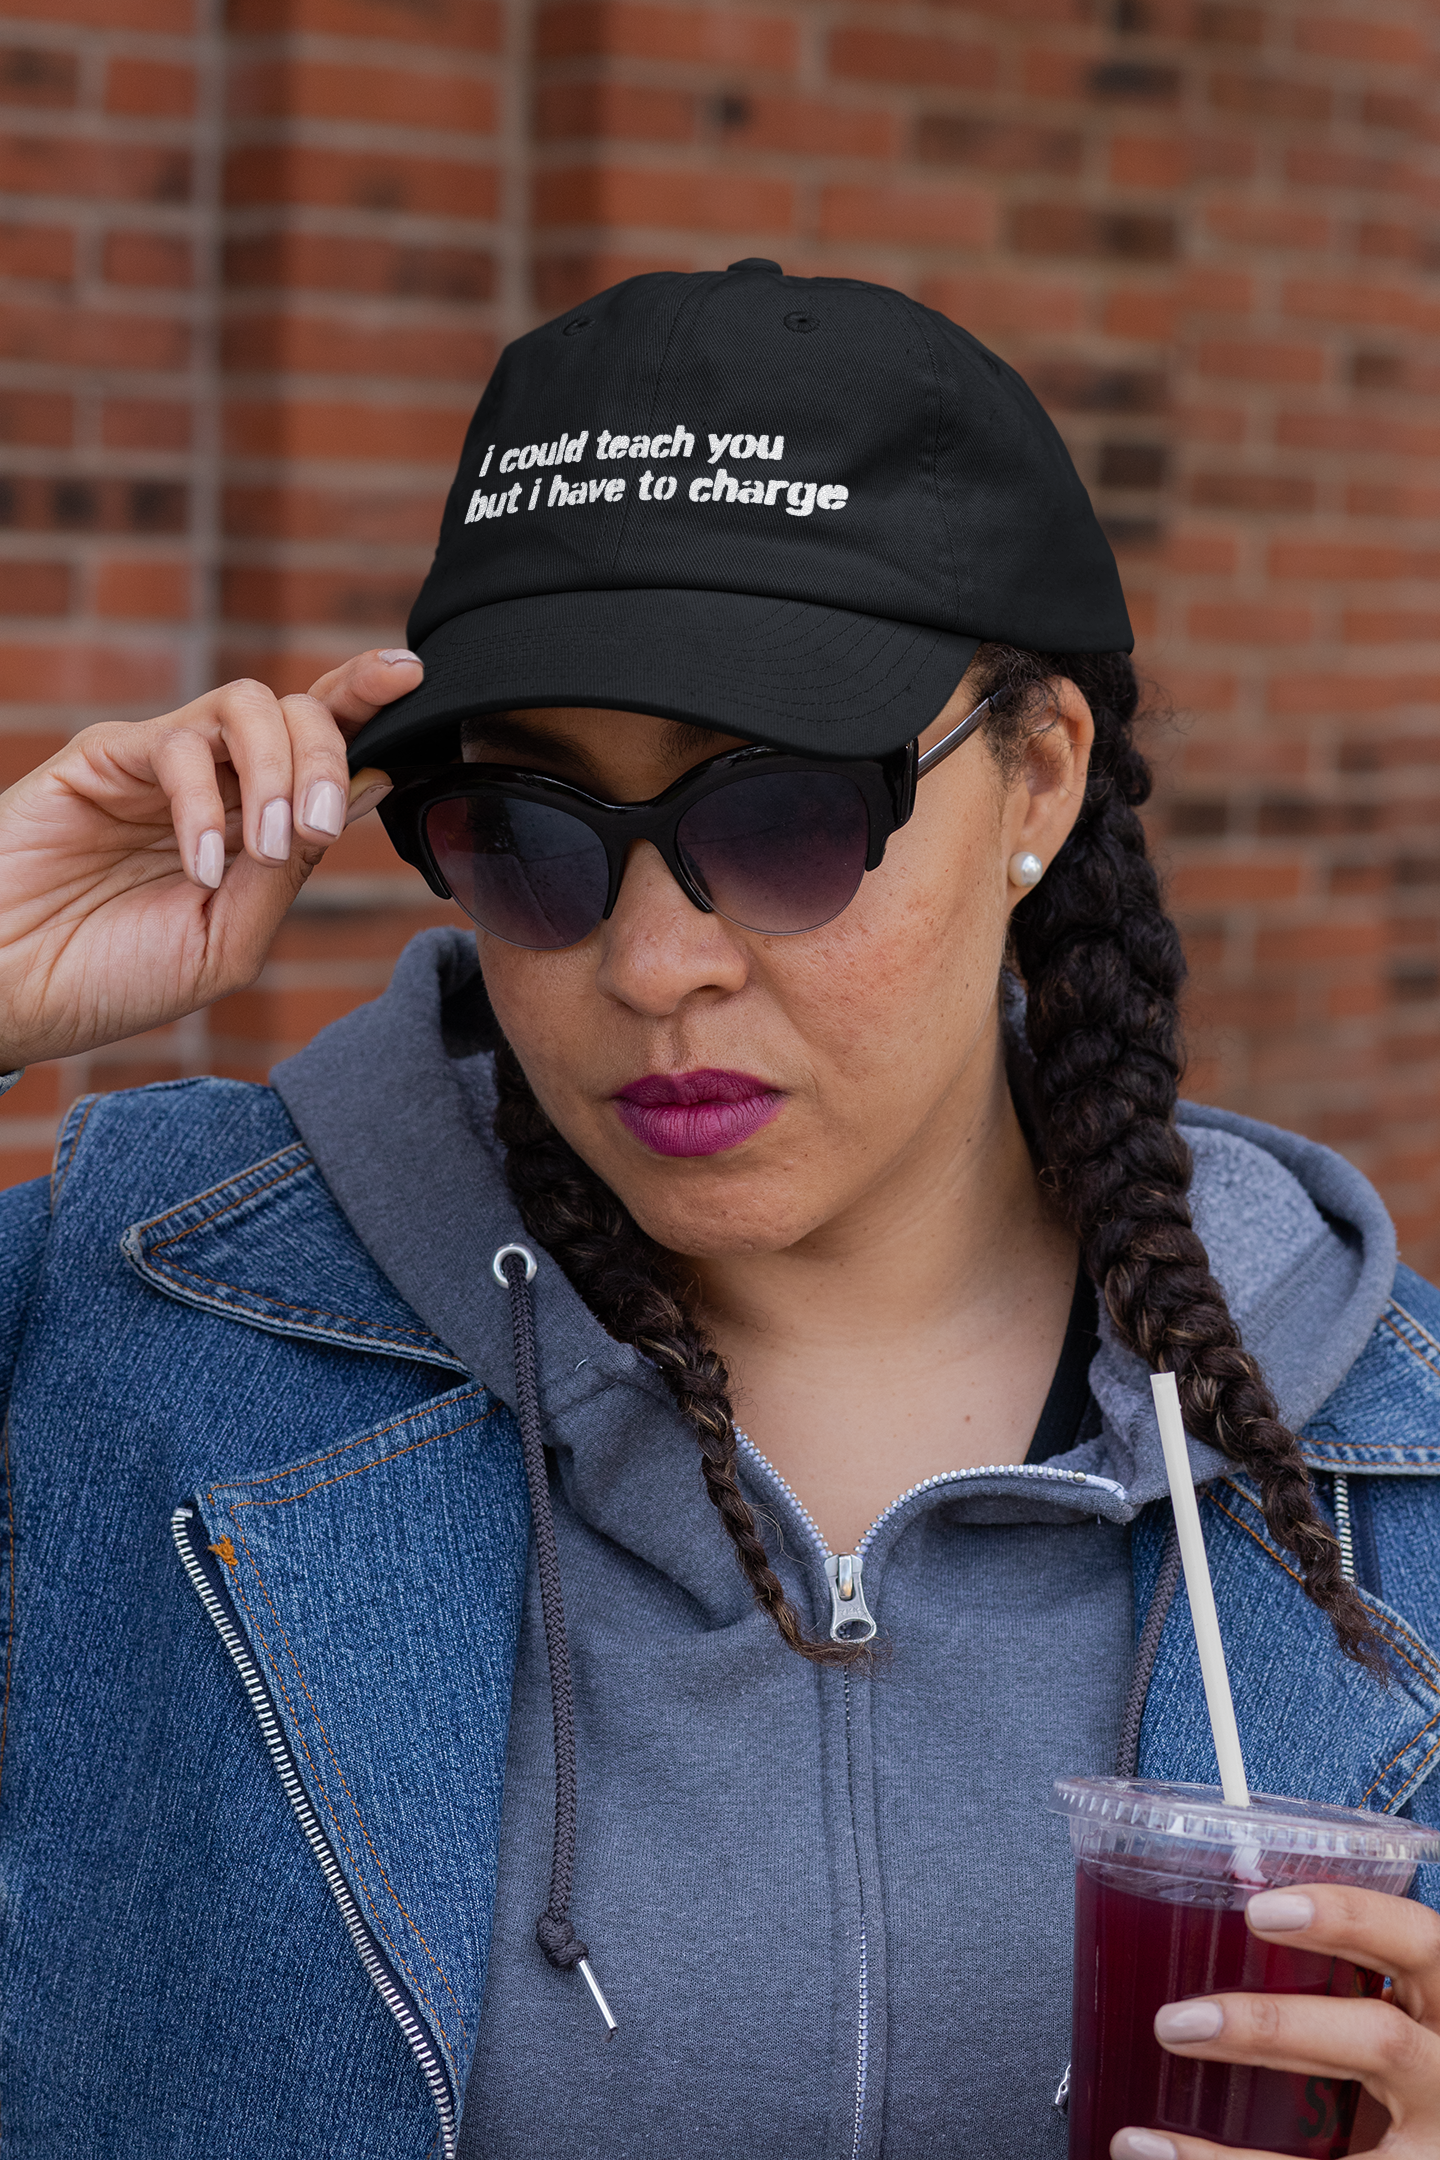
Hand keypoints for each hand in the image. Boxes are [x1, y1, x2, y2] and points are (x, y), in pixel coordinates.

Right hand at [0, 647, 417, 1068]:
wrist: (13, 994)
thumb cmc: (112, 979)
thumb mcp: (225, 944)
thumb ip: (290, 869)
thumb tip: (364, 790)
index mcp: (254, 828)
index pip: (324, 749)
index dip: (368, 705)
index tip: (414, 678)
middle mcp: (217, 785)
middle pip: (300, 712)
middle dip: (328, 753)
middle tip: (310, 825)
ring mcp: (162, 766)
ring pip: (249, 706)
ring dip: (276, 768)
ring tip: (264, 842)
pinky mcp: (106, 757)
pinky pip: (180, 743)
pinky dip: (203, 801)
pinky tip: (199, 863)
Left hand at [1110, 1883, 1439, 2159]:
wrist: (1430, 2139)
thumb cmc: (1411, 2074)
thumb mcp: (1400, 2018)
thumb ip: (1335, 1994)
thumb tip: (1204, 1950)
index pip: (1417, 1940)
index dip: (1347, 1917)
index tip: (1258, 1911)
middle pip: (1381, 2041)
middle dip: (1272, 2029)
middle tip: (1174, 2022)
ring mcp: (1434, 2149)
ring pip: (1352, 2156)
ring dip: (1228, 2156)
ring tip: (1143, 2136)